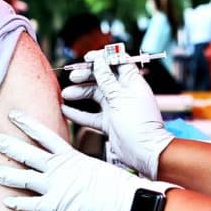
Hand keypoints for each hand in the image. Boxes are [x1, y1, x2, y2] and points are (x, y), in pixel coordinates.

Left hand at [0, 110, 156, 210]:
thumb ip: (78, 166)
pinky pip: (32, 205)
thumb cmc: (117, 185)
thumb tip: (72, 166)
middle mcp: (60, 168)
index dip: (26, 124)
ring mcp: (56, 186)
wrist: (128, 201)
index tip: (13, 115)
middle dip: (9, 146)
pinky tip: (5, 202)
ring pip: (24, 178)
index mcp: (70, 156)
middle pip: (28, 153)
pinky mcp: (57, 206)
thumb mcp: (95, 168)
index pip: (43, 134)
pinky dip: (17, 204)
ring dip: (6, 175)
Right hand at [62, 50, 173, 179]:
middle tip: (73, 77)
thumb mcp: (120, 97)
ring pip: (94, 95)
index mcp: (132, 83)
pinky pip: (90, 115)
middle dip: (86, 75)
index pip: (117, 62)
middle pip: (102, 77)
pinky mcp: (108, 122)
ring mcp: (115, 108)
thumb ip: (107, 80)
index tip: (88, 58)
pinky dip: (78, 113)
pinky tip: (66, 110)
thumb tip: (99, 62)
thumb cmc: (139, 124)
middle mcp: (123, 93)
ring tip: (66, 94)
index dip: (103, 58)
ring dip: (79, 93)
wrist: (145, 152)